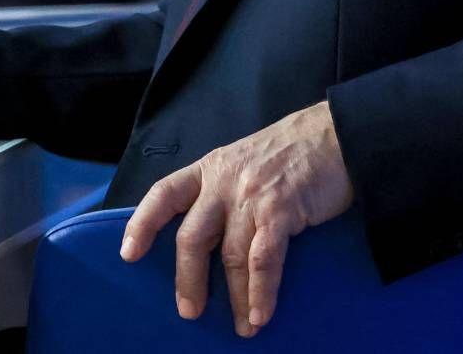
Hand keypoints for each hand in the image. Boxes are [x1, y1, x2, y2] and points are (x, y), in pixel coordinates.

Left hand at [120, 101, 354, 337]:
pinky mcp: (281, 211)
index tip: (128, 254)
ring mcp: (251, 196)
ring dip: (235, 296)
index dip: (142, 223)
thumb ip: (221, 192)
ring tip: (241, 327)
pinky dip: (261, 291)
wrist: (334, 135)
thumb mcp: (241, 162)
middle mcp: (223, 182)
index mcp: (208, 169)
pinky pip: (264, 259)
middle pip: (192, 235)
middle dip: (188, 278)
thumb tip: (208, 238)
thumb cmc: (288, 153)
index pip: (163, 194)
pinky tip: (259, 313)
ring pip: (230, 255)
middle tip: (189, 311)